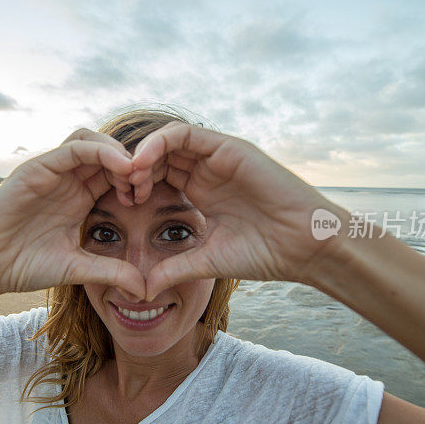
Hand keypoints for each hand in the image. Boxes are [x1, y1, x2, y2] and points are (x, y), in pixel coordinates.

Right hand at [0, 138, 145, 299]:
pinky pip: (72, 148)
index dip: (137, 180)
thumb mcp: (77, 269)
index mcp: (80, 197)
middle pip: (107, 152)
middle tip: (148, 182)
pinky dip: (99, 151)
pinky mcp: (36, 169)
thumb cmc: (24, 266)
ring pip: (91, 141)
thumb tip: (144, 288)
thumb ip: (110, 271)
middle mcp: (67, 179)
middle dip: (132, 162)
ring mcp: (51, 171)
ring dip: (118, 151)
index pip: (116, 174)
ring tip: (135, 173)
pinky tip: (120, 167)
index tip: (152, 199)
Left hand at [129, 122, 349, 298]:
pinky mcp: (228, 147)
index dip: (136, 187)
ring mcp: (218, 157)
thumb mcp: (209, 260)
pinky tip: (142, 163)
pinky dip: (159, 143)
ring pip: (168, 141)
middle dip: (134, 170)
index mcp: (202, 191)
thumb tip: (144, 289)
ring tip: (129, 177)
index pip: (159, 177)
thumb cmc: (265, 253)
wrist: (305, 246)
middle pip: (159, 157)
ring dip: (143, 155)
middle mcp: (208, 170)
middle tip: (119, 189)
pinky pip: (185, 135)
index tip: (120, 206)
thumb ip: (175, 268)